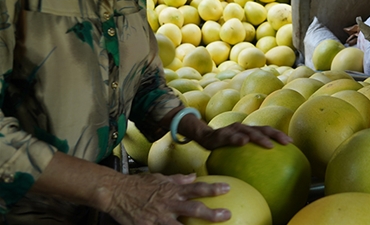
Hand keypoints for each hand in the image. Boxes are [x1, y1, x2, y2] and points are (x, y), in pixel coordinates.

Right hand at [104, 172, 230, 224]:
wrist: (117, 192)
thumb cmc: (139, 184)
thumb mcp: (160, 178)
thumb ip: (178, 179)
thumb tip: (193, 176)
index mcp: (173, 190)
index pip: (197, 188)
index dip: (213, 188)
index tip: (227, 188)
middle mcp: (169, 203)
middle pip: (194, 208)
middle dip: (211, 213)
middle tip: (226, 215)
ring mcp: (159, 217)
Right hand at [199, 122, 292, 150]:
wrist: (205, 137)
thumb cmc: (226, 145)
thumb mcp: (239, 149)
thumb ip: (249, 155)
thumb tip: (263, 172)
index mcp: (250, 131)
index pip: (267, 131)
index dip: (279, 134)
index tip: (291, 142)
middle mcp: (244, 128)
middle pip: (262, 129)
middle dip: (275, 135)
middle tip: (286, 142)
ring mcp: (233, 130)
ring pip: (249, 131)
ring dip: (260, 137)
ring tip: (269, 144)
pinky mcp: (222, 134)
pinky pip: (230, 137)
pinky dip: (238, 138)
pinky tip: (243, 142)